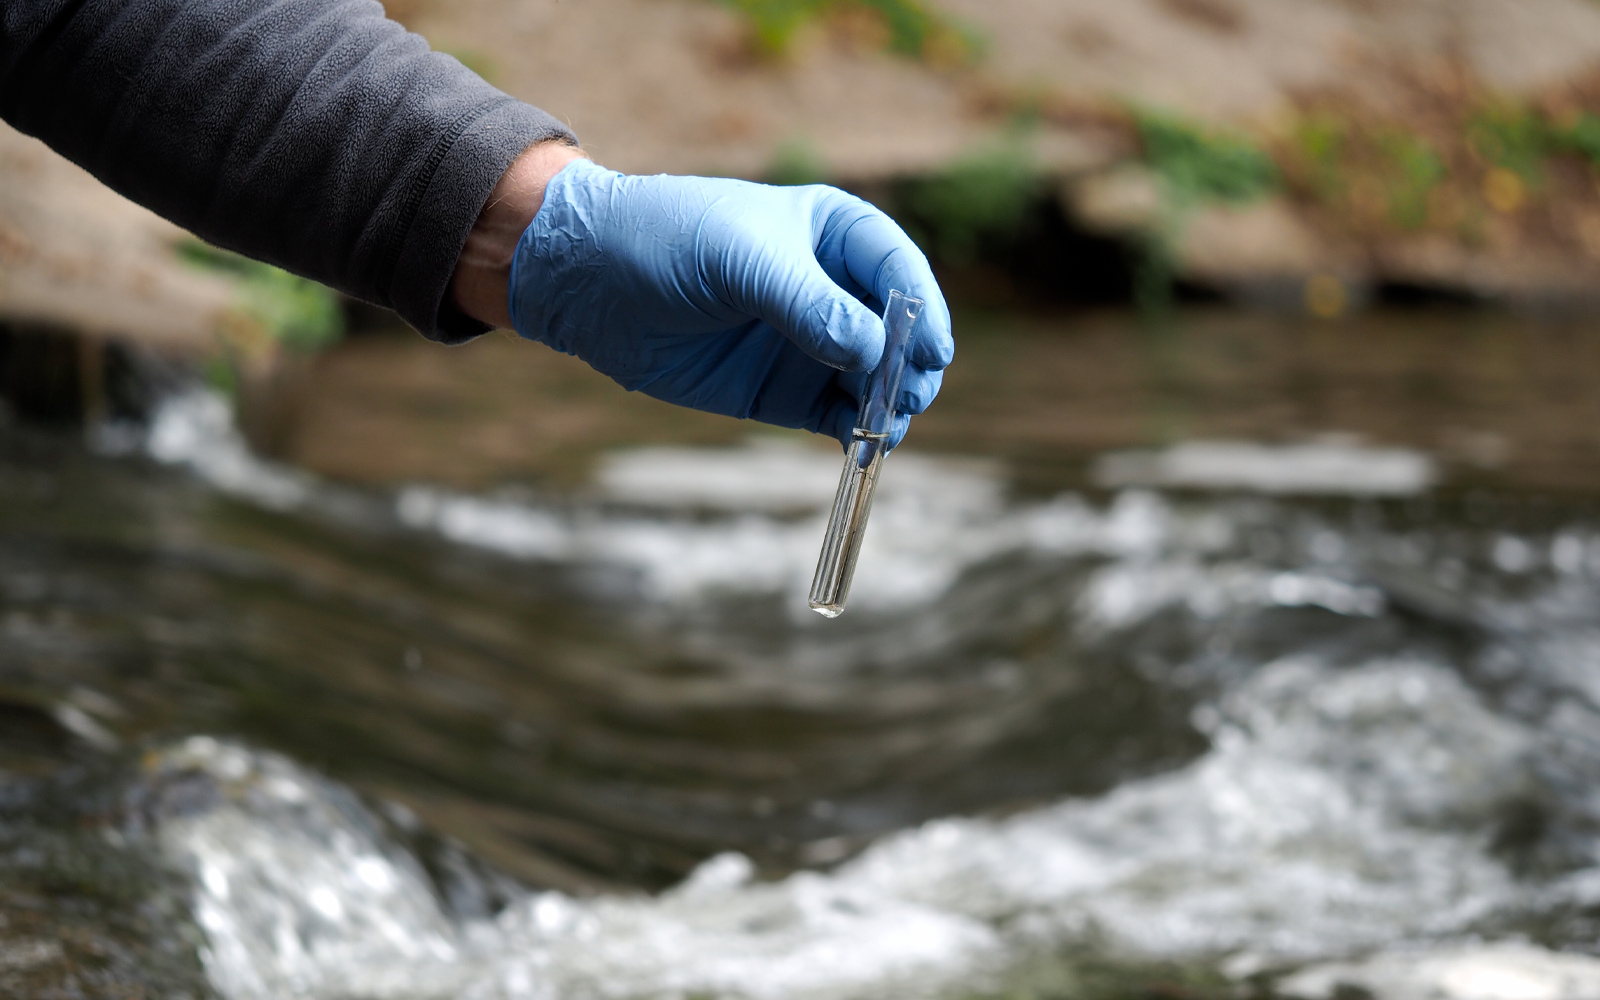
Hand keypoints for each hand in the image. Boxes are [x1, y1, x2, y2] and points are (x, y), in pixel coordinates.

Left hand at [504, 158, 952, 446]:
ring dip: (889, 404)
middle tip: (908, 395)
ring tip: (884, 425)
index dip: (922, 309)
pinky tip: (860, 445)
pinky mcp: (784, 390)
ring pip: (875, 380)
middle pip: (899, 331)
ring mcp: (811, 343)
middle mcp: (832, 288)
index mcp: (833, 233)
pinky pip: (838, 416)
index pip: (898, 269)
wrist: (589, 282)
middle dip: (911, 365)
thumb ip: (808, 304)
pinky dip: (856, 431)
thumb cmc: (665, 240)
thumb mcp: (739, 260)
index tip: (930, 350)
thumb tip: (874, 351)